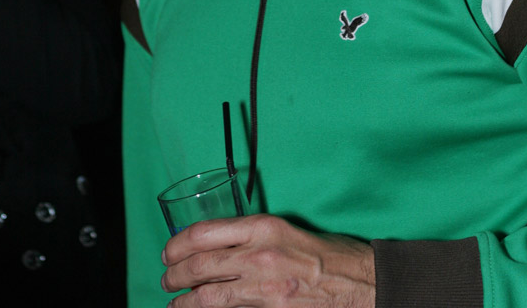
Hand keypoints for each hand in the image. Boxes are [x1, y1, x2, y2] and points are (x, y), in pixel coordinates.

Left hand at [161, 213, 375, 307]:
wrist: (360, 281)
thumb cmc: (326, 252)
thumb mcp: (285, 229)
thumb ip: (251, 237)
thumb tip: (218, 248)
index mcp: (262, 226)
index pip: (204, 233)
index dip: (178, 244)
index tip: (169, 251)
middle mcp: (259, 254)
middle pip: (200, 265)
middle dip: (175, 273)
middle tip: (166, 277)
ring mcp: (264, 287)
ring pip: (208, 296)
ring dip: (184, 300)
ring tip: (174, 300)